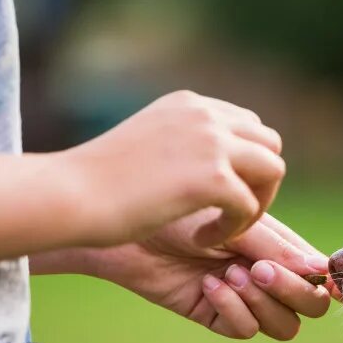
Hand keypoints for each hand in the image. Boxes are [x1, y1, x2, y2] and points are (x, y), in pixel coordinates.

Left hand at [35, 211, 333, 339]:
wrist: (125, 223)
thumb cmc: (179, 209)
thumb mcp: (235, 221)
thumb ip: (278, 247)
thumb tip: (321, 270)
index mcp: (280, 245)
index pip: (319, 273)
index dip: (319, 277)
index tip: (305, 267)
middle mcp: (268, 273)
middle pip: (311, 305)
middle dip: (292, 290)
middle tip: (259, 268)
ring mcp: (245, 297)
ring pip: (284, 325)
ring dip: (263, 302)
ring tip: (231, 274)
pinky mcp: (217, 315)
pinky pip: (246, 330)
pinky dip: (233, 308)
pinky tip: (208, 284)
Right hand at [67, 90, 284, 247]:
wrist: (69, 195)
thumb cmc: (98, 181)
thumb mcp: (148, 145)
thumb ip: (183, 142)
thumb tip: (215, 160)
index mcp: (190, 104)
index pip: (249, 125)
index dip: (245, 164)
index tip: (221, 194)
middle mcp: (205, 115)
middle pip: (269, 144)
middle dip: (260, 182)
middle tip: (231, 213)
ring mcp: (211, 143)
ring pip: (273, 170)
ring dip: (256, 203)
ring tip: (223, 227)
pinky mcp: (213, 178)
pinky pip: (249, 206)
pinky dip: (233, 228)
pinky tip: (201, 239)